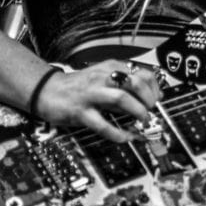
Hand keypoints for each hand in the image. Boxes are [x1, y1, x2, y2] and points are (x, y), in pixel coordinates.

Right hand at [34, 59, 161, 142]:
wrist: (47, 90)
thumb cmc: (79, 86)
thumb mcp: (104, 80)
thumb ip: (126, 88)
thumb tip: (152, 98)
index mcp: (111, 68)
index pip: (142, 73)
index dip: (155, 89)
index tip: (158, 100)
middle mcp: (102, 77)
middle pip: (134, 83)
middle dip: (148, 99)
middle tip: (151, 111)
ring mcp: (90, 94)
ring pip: (121, 98)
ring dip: (137, 111)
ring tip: (143, 121)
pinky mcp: (80, 111)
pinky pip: (102, 124)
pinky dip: (117, 133)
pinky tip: (126, 137)